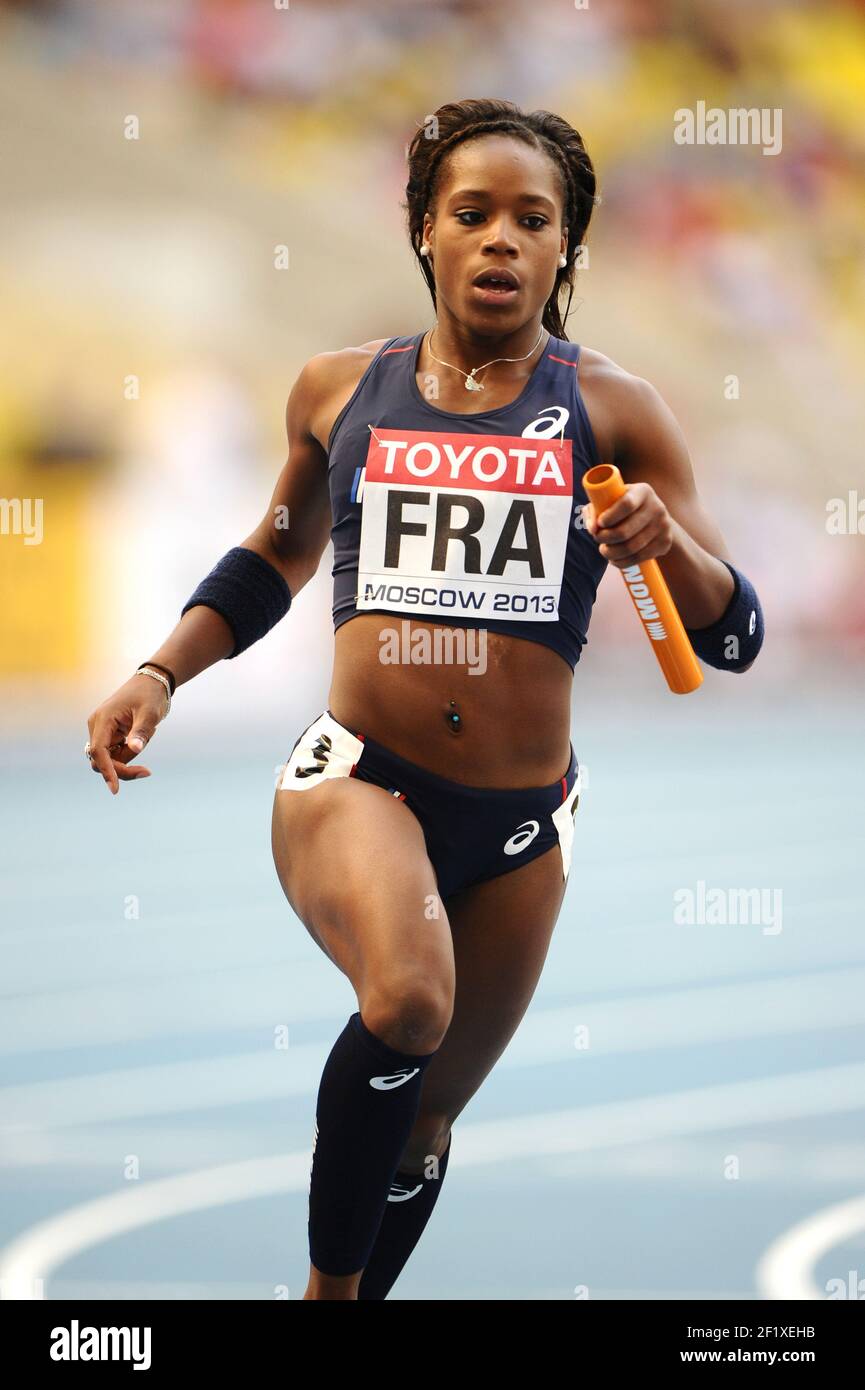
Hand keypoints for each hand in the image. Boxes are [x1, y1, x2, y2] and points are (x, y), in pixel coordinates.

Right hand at [85, 673, 167, 794]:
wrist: (152, 682)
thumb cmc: (150, 696)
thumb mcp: (149, 714)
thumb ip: (141, 732)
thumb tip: (135, 749)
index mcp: (103, 719)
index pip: (99, 751)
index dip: (106, 771)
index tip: (115, 789)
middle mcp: (97, 726)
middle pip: (102, 760)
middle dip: (122, 769)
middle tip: (147, 771)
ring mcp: (102, 730)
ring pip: (110, 759)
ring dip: (129, 757)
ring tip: (148, 733)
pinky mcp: (108, 734)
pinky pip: (116, 753)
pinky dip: (130, 751)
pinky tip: (143, 732)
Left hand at [584, 482, 674, 568]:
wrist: (654, 518)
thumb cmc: (624, 508)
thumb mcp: (611, 501)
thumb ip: (596, 509)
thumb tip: (593, 528)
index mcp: (643, 491)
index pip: (626, 504)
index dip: (609, 517)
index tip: (599, 524)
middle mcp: (657, 507)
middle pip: (625, 531)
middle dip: (605, 538)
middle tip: (597, 538)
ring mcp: (663, 526)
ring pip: (631, 548)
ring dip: (611, 553)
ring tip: (604, 550)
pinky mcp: (665, 542)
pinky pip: (639, 558)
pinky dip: (622, 562)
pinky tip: (614, 559)